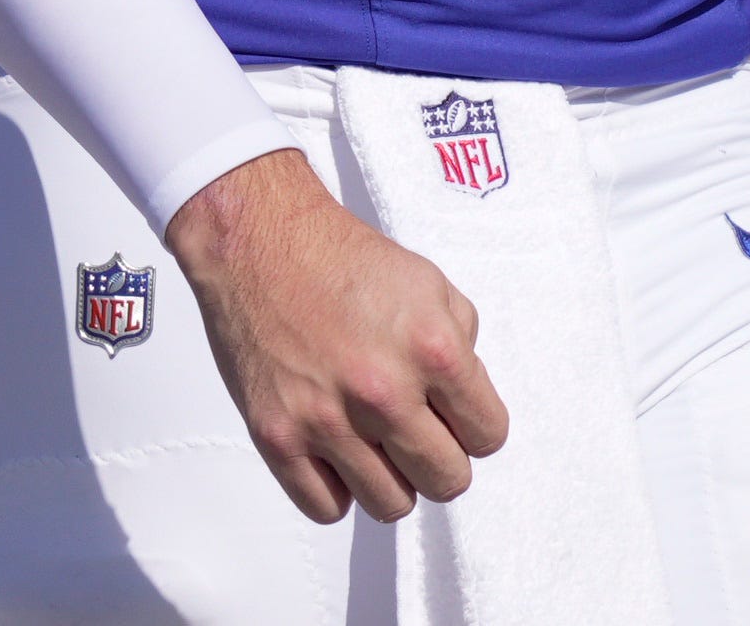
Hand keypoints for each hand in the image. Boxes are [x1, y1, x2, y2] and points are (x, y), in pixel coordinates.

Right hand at [162, 148, 508, 523]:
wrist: (260, 242)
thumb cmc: (340, 259)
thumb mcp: (428, 282)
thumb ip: (461, 342)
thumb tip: (465, 400)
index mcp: (432, 348)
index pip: (488, 436)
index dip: (475, 426)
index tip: (455, 416)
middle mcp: (383, 391)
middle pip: (447, 481)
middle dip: (440, 458)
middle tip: (419, 431)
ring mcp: (327, 421)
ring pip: (392, 504)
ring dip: (391, 478)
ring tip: (375, 441)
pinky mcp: (278, 437)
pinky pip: (327, 508)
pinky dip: (336, 487)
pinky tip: (336, 450)